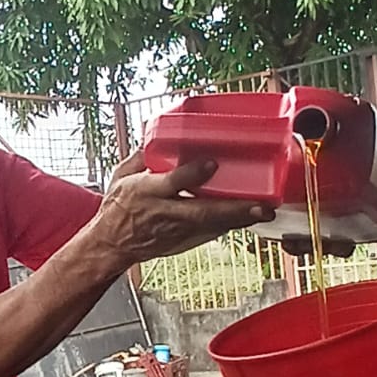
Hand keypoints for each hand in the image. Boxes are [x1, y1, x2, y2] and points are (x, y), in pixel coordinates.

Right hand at [88, 157, 274, 266]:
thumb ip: (142, 155)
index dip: (192, 174)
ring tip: (265, 212)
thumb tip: (156, 132)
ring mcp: (176, 231)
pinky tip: (249, 218)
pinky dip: (230, 225)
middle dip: (232, 209)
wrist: (111, 244)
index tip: (212, 163)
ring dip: (239, 219)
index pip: (171, 182)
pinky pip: (211, 233)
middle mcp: (165, 213)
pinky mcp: (183, 241)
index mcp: (147, 192)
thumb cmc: (118, 207)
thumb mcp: (122, 175)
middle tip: (260, 205)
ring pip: (212, 225)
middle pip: (202, 211)